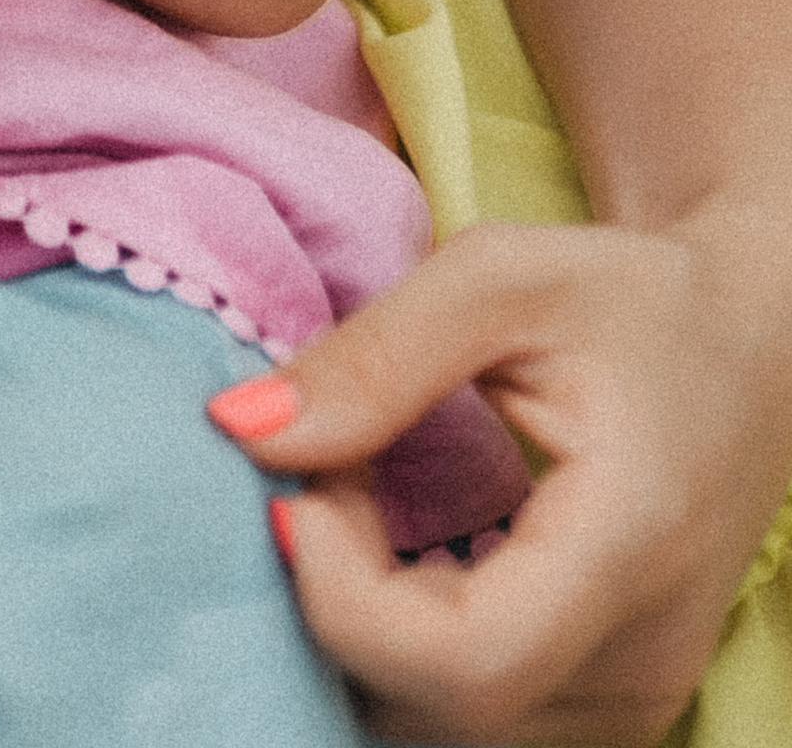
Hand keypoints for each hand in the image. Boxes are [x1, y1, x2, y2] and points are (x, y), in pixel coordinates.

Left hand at [211, 211, 791, 738]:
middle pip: (436, 709)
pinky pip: (467, 717)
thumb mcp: (501, 278)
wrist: (753, 349)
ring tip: (361, 496)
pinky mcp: (606, 707)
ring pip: (437, 726)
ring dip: (361, 626)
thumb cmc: (629, 298)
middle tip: (324, 470)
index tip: (296, 484)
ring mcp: (629, 700)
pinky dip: (400, 644)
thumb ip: (374, 356)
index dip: (343, 596)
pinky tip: (396, 547)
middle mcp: (641, 659)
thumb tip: (241, 431)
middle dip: (335, 597)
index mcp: (629, 547)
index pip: (466, 662)